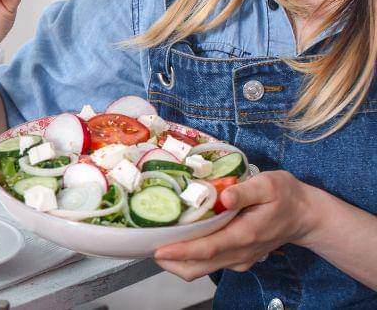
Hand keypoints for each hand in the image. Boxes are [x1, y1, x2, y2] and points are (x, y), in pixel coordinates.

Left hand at [153, 171, 318, 280]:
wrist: (306, 215)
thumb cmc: (286, 197)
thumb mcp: (269, 184)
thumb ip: (245, 191)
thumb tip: (224, 196)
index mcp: (245, 235)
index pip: (207, 249)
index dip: (181, 251)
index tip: (159, 250)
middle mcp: (240, 252)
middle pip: (198, 267)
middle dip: (171, 261)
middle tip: (147, 246)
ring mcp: (239, 258)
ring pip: (202, 268)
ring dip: (178, 261)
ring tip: (157, 241)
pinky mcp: (237, 257)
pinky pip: (209, 263)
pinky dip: (190, 257)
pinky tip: (179, 240)